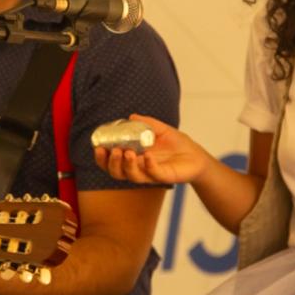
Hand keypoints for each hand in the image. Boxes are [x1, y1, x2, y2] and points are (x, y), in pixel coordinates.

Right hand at [94, 114, 213, 184]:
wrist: (196, 155)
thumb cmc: (176, 144)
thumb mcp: (160, 129)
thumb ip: (146, 123)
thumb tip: (131, 116)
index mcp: (134, 159)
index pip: (112, 163)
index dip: (102, 159)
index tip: (98, 147)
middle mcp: (139, 169)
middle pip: (117, 173)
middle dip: (111, 163)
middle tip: (113, 150)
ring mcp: (151, 175)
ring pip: (132, 176)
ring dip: (127, 165)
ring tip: (128, 152)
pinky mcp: (164, 177)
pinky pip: (153, 174)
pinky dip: (148, 166)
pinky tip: (148, 155)